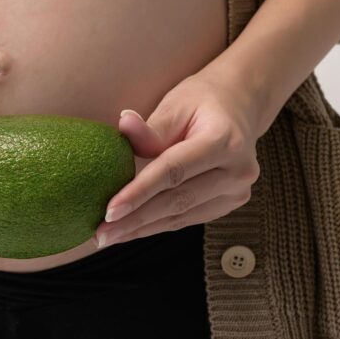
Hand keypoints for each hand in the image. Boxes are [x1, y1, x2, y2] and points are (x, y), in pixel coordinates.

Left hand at [92, 69, 262, 248]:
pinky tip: (132, 230)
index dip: (139, 192)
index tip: (109, 211)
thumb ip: (152, 127)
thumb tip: (123, 125)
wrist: (239, 108)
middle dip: (135, 220)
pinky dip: (158, 225)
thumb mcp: (177, 104)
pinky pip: (188, 218)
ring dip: (142, 229)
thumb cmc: (202, 102)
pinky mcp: (230, 203)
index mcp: (225, 140)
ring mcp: (237, 191)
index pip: (174, 171)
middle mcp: (237, 170)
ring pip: (182, 216)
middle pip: (177, 201)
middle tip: (100, 233)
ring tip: (108, 236)